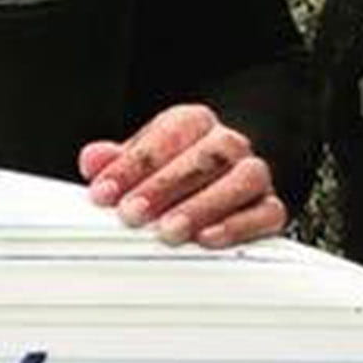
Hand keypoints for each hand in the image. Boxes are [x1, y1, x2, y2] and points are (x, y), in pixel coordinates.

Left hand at [82, 101, 281, 247]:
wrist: (217, 186)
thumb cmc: (173, 172)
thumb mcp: (139, 162)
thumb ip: (115, 161)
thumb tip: (93, 159)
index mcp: (194, 123)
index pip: (167, 134)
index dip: (133, 164)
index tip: (105, 192)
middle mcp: (228, 144)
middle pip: (206, 156)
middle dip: (164, 187)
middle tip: (133, 214)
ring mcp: (253, 175)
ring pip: (242, 180)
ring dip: (202, 207)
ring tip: (169, 231)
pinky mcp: (270, 208)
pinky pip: (265, 213)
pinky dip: (237, 226)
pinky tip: (207, 239)